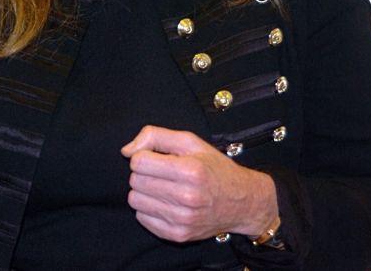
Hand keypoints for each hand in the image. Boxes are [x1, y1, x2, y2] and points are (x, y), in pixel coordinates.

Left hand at [121, 125, 277, 242]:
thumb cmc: (214, 168)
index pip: (138, 162)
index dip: (143, 157)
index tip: (157, 159)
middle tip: (162, 174)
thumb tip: (126, 151)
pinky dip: (149, 209)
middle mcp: (187, 197)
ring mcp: (183, 219)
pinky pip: (142, 218)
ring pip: (135, 200)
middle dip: (144, 174)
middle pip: (135, 181)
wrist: (244, 203)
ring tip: (164, 188)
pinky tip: (166, 203)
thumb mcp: (190, 142)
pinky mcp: (178, 235)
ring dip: (145, 192)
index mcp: (190, 171)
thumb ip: (155, 136)